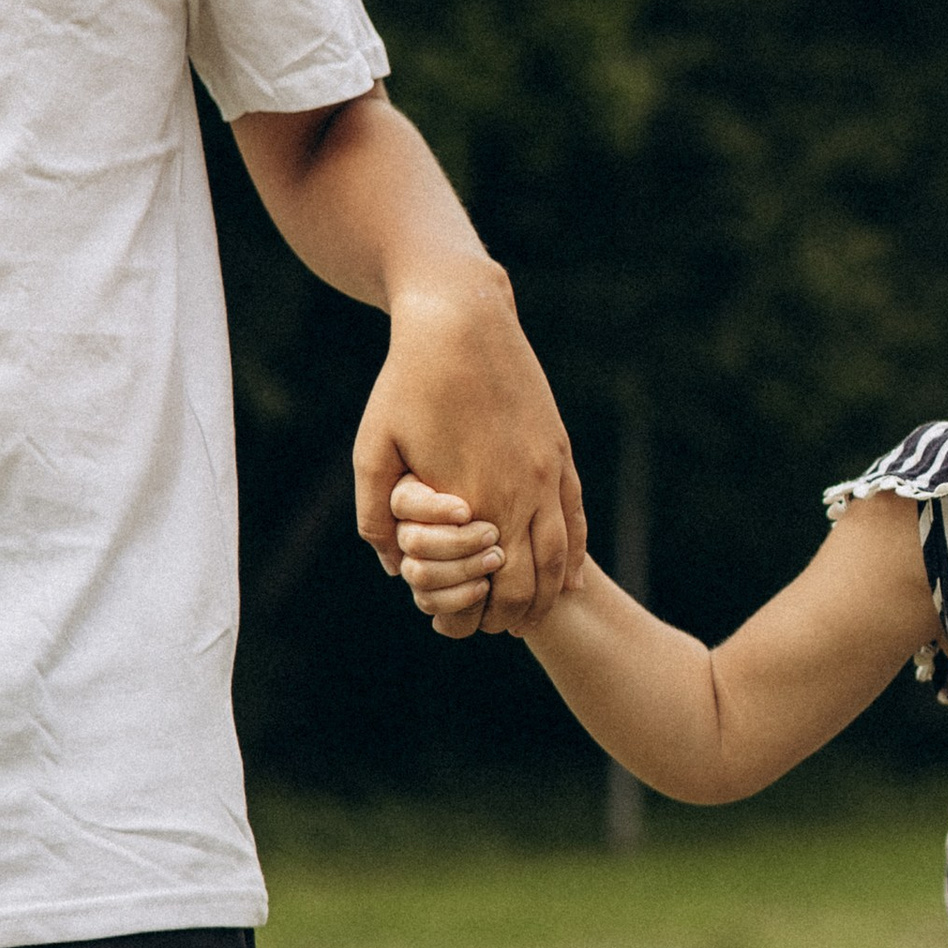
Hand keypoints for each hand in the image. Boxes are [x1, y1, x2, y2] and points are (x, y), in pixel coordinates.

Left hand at [353, 266, 585, 635]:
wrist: (462, 321)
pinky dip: (573, 555)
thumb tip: (393, 566)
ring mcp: (547, 472)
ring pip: (562, 554)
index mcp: (474, 499)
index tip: (465, 626)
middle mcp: (520, 492)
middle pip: (534, 581)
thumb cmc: (407, 383)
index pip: (493, 587)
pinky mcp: (559, 453)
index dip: (480, 618)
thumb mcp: (372, 449)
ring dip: (549, 591)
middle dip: (517, 613)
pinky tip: (568, 575)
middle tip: (498, 627)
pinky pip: (575, 518)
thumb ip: (376, 514)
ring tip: (530, 610)